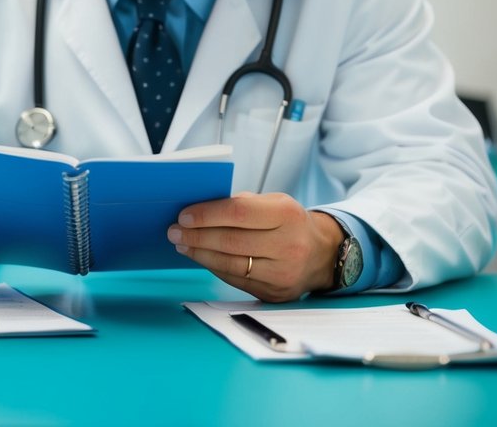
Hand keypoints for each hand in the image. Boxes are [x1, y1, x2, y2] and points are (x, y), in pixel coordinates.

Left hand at [166, 192, 344, 301]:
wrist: (322, 254)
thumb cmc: (288, 223)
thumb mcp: (272, 203)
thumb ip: (240, 204)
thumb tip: (198, 210)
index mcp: (287, 215)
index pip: (238, 213)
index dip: (206, 215)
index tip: (183, 216)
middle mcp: (289, 245)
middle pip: (231, 241)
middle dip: (197, 236)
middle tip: (174, 231)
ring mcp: (284, 273)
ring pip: (231, 264)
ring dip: (200, 254)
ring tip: (183, 244)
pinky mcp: (276, 294)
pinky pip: (236, 280)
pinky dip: (215, 267)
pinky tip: (202, 257)